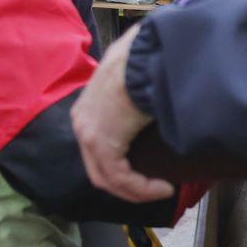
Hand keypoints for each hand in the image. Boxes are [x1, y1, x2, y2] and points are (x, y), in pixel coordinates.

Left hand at [71, 25, 174, 201]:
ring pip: (109, 177)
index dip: (122, 162)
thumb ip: (140, 86)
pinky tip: (163, 188)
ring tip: (161, 190)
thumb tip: (160, 89)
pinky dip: (143, 189)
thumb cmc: (147, 57)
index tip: (147, 168)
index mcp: (89, 105)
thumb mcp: (137, 73)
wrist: (144, 57)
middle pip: (100, 166)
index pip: (99, 145)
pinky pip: (120, 179)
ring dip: (137, 190)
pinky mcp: (102, 144)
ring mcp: (89, 133)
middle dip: (127, 182)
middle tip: (153, 187)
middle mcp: (82, 121)